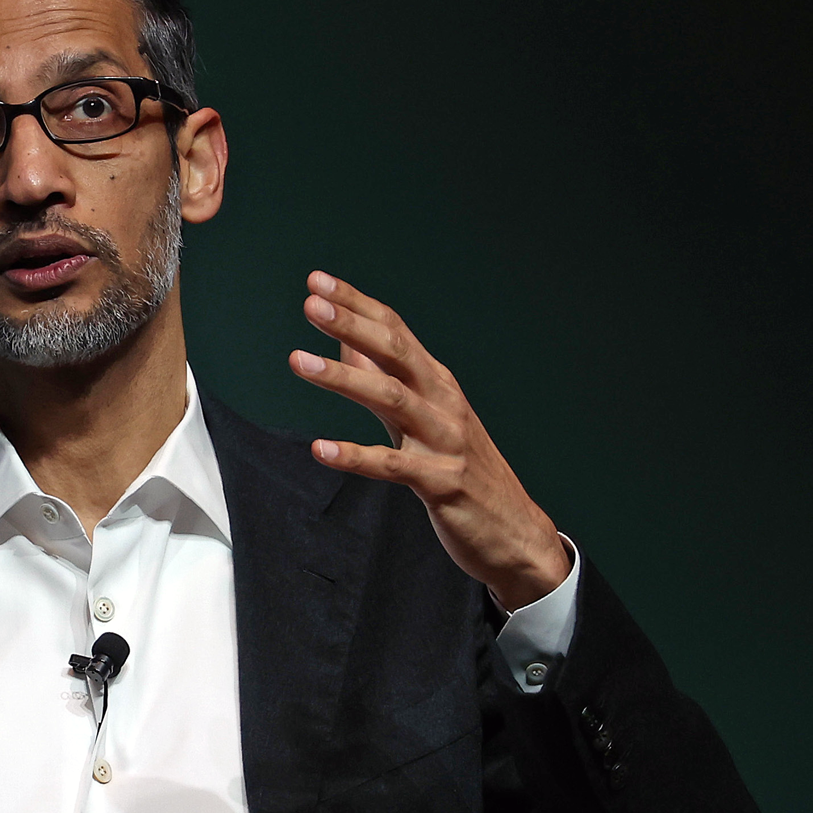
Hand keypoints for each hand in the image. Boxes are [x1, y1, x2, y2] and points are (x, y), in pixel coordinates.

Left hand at [287, 272, 566, 610]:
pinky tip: (321, 449)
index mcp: (437, 382)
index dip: (356, 304)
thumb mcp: (426, 414)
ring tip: (298, 360)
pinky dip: (356, 456)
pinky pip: (393, 465)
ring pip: (391, 399)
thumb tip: (349, 338)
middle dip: (351, 324)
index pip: (394, 330)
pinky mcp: (441, 482)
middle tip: (311, 303)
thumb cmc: (462, 467)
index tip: (317, 282)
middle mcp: (444, 402)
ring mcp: (445, 440)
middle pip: (394, 352)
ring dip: (343, 377)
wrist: (515, 531)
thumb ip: (388, 378)